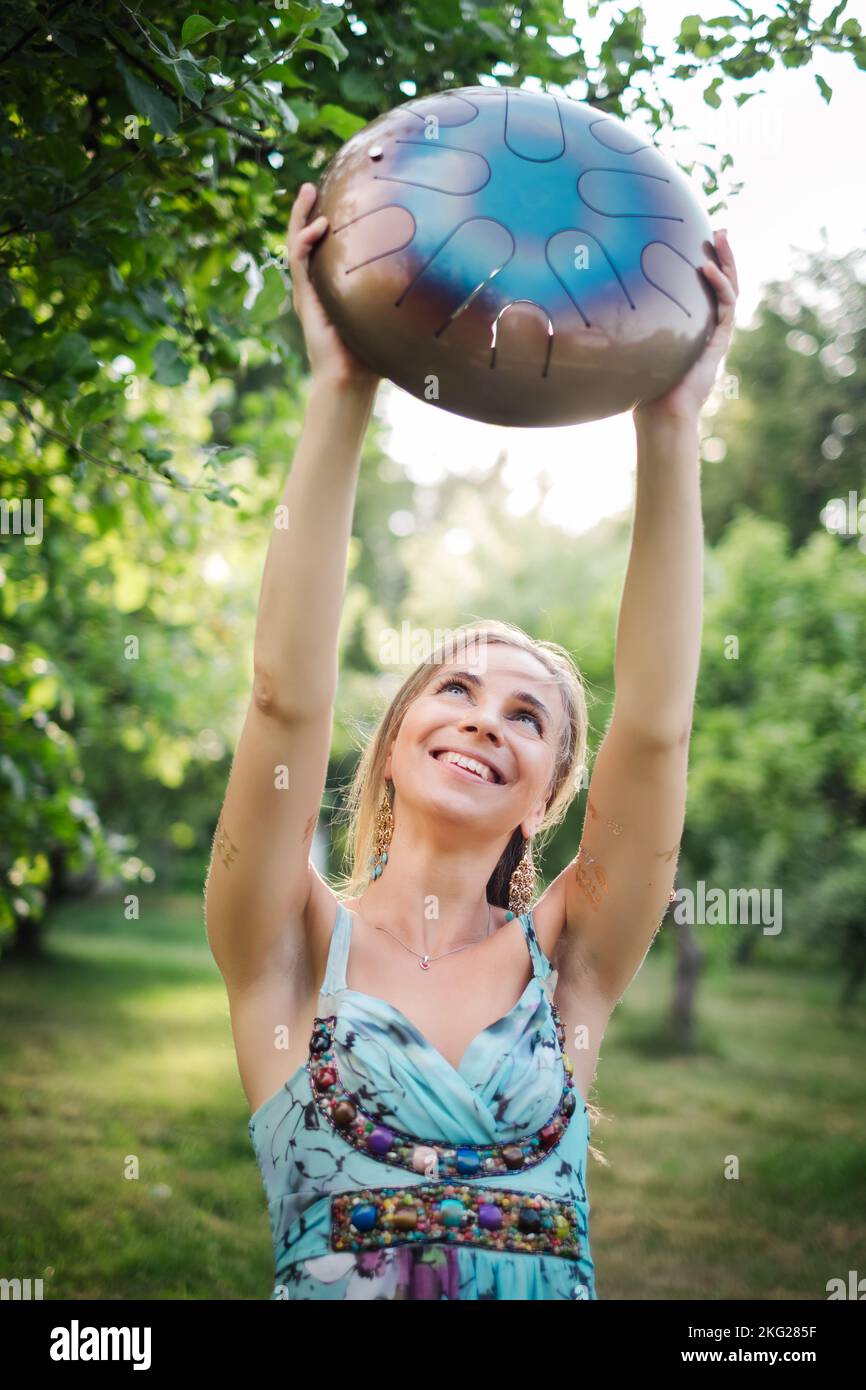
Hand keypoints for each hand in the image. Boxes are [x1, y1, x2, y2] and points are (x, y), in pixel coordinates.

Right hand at [287, 183, 380, 390]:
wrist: (350, 378)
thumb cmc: (372, 354)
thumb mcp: (386, 315)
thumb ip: (398, 296)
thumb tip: (436, 284)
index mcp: (333, 288)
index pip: (326, 248)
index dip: (327, 224)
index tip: (340, 199)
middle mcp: (317, 286)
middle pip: (305, 240)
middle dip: (307, 211)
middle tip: (311, 186)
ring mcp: (308, 291)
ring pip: (296, 244)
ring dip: (299, 217)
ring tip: (306, 191)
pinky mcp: (305, 298)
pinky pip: (299, 261)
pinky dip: (305, 241)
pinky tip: (319, 226)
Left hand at [633, 229, 738, 425]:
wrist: (661, 412)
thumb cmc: (641, 383)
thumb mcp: (630, 345)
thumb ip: (621, 325)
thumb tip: (583, 308)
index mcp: (691, 324)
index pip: (703, 288)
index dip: (704, 263)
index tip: (696, 238)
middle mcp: (707, 326)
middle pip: (722, 283)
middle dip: (723, 255)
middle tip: (720, 229)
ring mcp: (716, 332)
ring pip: (731, 289)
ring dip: (728, 262)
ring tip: (722, 237)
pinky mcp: (720, 341)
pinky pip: (726, 306)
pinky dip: (720, 285)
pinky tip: (707, 269)